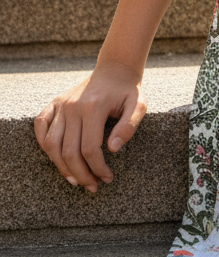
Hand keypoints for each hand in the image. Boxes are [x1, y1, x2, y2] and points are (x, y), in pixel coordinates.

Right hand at [34, 61, 146, 192]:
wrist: (114, 69)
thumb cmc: (128, 90)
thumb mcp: (139, 105)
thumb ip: (129, 126)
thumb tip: (113, 149)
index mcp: (94, 107)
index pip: (89, 148)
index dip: (98, 168)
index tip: (107, 178)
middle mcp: (73, 106)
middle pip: (69, 151)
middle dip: (80, 175)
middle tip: (92, 186)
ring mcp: (61, 105)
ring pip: (51, 144)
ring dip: (61, 167)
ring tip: (75, 180)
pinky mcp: (54, 103)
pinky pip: (40, 127)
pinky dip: (44, 145)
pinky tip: (57, 159)